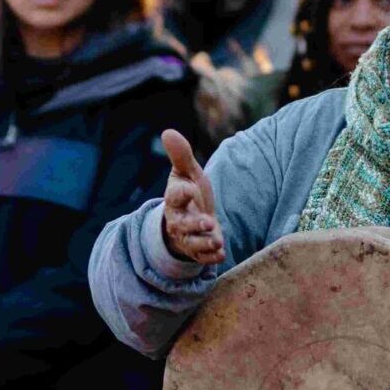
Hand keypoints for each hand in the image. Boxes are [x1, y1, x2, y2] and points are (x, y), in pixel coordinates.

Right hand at [160, 130, 225, 265]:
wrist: (191, 218)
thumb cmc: (189, 192)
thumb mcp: (188, 173)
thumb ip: (181, 155)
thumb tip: (167, 131)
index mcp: (175, 199)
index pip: (174, 196)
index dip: (181, 193)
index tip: (190, 189)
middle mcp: (178, 220)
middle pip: (181, 226)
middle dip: (194, 225)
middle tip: (208, 222)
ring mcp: (189, 237)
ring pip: (192, 244)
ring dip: (204, 244)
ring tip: (216, 241)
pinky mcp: (199, 251)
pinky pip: (202, 258)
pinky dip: (211, 258)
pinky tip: (221, 255)